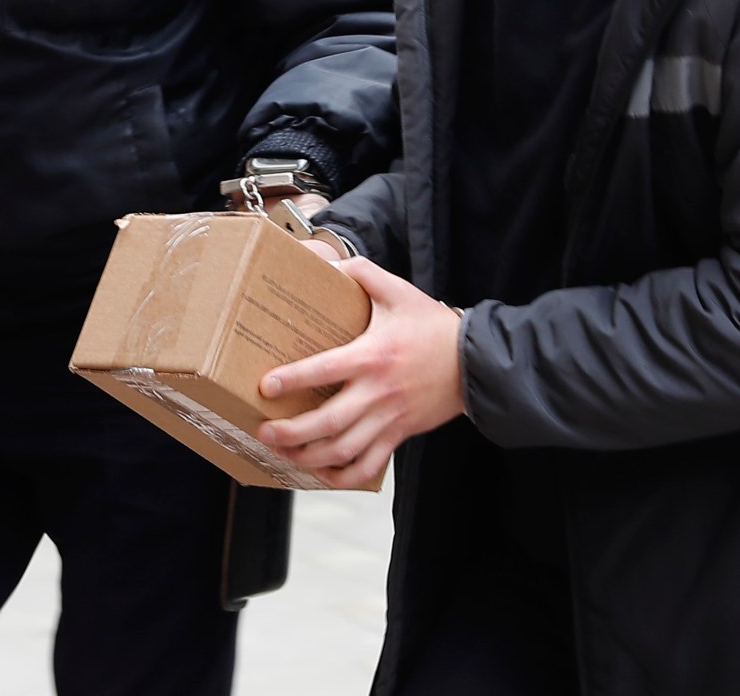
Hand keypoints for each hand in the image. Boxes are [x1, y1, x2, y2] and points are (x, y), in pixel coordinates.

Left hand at [255, 257, 464, 489]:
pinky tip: (321, 473)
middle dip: (292, 432)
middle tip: (264, 431)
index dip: (292, 379)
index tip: (266, 387)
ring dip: (309, 457)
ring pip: (344, 450)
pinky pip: (370, 466)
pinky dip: (343, 477)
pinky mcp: (400, 436)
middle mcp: (378, 393)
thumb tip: (328, 263)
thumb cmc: (433, 327)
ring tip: (283, 454)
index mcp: (372, 356)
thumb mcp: (398, 291)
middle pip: (329, 422)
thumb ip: (362, 273)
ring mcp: (389, 419)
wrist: (474, 362)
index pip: (325, 370)